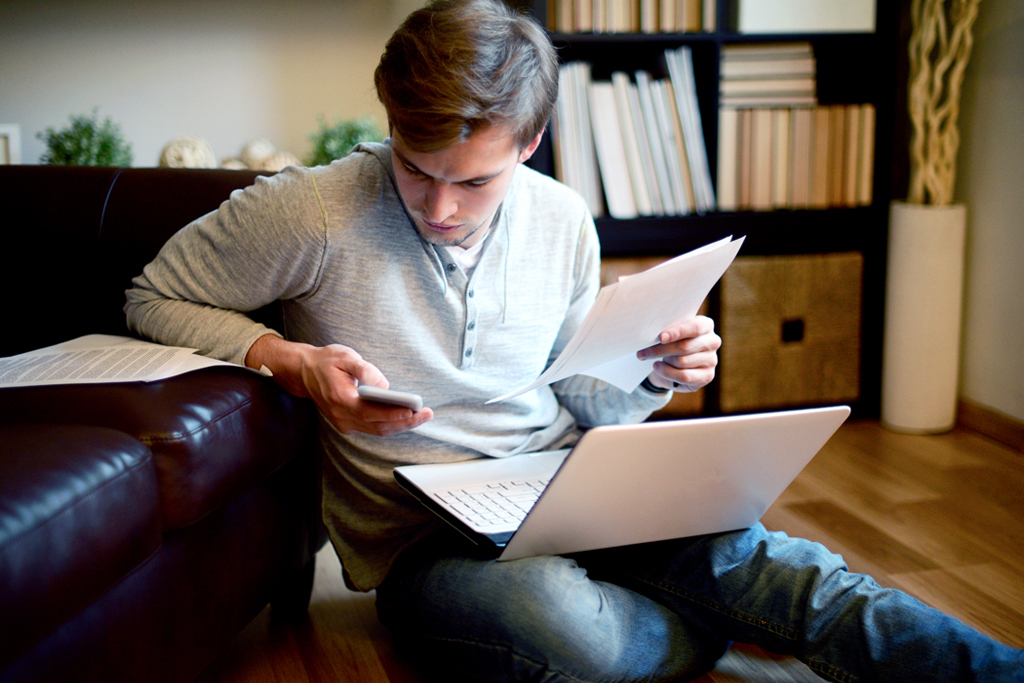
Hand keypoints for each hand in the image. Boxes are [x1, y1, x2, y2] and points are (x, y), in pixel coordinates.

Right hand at [246, 334, 432, 435]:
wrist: (305, 372)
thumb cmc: (327, 361)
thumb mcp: (346, 356)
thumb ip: (365, 370)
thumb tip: (384, 386)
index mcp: (340, 398)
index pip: (369, 412)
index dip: (392, 413)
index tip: (412, 410)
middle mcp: (341, 416)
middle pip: (378, 425)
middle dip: (405, 421)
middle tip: (426, 413)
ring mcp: (343, 423)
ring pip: (377, 430)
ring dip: (400, 425)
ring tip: (422, 415)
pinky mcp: (347, 424)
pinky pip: (372, 428)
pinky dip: (390, 424)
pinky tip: (406, 417)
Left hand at [636, 316, 720, 391]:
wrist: (674, 363)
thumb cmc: (672, 342)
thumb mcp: (671, 333)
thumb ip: (668, 330)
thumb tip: (651, 331)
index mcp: (706, 325)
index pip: (694, 327)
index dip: (677, 332)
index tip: (661, 337)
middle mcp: (713, 341)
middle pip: (685, 346)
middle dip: (660, 349)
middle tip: (642, 352)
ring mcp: (712, 360)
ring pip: (682, 362)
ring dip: (662, 361)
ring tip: (649, 359)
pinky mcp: (707, 376)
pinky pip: (684, 376)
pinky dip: (667, 372)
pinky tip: (658, 367)